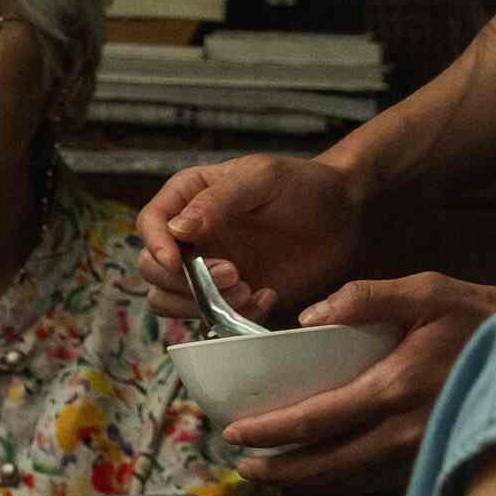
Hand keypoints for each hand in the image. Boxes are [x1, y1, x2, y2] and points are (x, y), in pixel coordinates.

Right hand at [136, 154, 373, 324]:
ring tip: (247, 289)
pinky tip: (267, 296)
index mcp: (189, 197)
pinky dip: (233, 316)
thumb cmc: (304, 185)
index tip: (176, 261)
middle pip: (151, 267)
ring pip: (169, 298)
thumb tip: (177, 229)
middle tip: (232, 274)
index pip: (150, 223)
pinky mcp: (231, 295)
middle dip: (184, 279)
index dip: (156, 245)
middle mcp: (191, 235)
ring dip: (201, 303)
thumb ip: (218, 199)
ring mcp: (208, 268)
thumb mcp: (262, 178)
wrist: (346, 215)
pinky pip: (210, 317)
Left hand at [221, 272, 495, 485]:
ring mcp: (422, 448)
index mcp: (395, 388)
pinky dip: (344, 472)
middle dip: (282, 469)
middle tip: (243, 466)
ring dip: (310, 475)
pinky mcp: (435, 453)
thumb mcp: (429, 291)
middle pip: (329, 462)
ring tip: (272, 470)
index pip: (319, 419)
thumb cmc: (484, 316)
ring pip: (353, 473)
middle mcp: (405, 429)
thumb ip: (366, 297)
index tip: (236, 434)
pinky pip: (378, 471)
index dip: (274, 431)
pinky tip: (323, 464)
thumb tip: (309, 316)